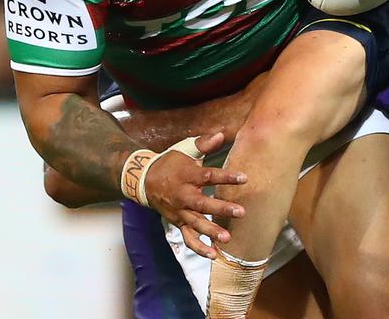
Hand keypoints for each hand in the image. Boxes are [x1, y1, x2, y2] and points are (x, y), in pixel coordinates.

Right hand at [146, 133, 247, 258]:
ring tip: (227, 239)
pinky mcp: (177, 222)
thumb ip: (204, 144)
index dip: (226, 177)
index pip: (208, 176)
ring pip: (195, 223)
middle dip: (221, 208)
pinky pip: (188, 238)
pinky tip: (213, 255)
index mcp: (187, 175)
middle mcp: (183, 195)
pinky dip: (199, 248)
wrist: (144, 180)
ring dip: (211, 231)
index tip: (244, 178)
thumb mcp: (185, 150)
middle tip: (240, 212)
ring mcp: (179, 211)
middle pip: (202, 203)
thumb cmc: (170, 163)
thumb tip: (222, 135)